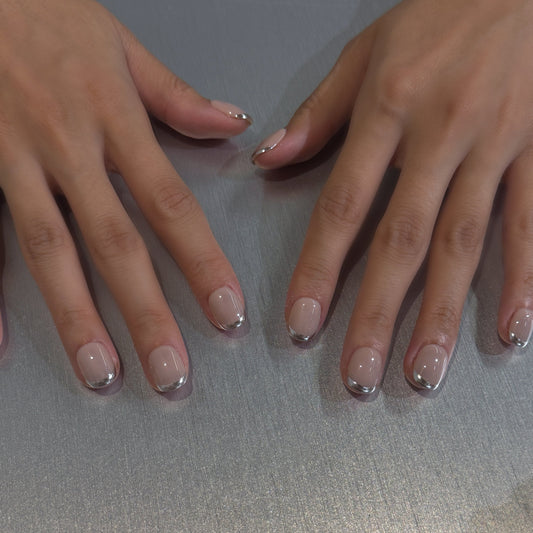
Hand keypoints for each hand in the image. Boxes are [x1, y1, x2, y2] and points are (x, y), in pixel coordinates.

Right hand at [0, 0, 250, 391]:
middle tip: (171, 371)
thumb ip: (177, 95)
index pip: (171, 204)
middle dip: (147, 314)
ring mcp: (15, 163)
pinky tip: (4, 341)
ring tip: (103, 373)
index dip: (202, 262)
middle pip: (115, 244)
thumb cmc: (43, 11)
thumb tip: (232, 124)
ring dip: (78, 318)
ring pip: (50, 252)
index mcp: (113, 117)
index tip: (226, 309)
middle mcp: (68, 149)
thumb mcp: (120, 45)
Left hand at [253, 0, 532, 393]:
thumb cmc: (440, 13)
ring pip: (464, 246)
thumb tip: (269, 157)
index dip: (319, 269)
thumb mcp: (365, 52)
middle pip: (401, 242)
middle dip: (377, 315)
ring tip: (423, 371)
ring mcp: (496, 148)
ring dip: (442, 316)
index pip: (343, 207)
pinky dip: (523, 278)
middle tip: (360, 373)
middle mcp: (440, 137)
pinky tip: (511, 326)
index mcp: (388, 110)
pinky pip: (531, 223)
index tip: (302, 322)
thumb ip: (317, 114)